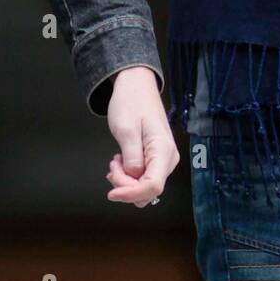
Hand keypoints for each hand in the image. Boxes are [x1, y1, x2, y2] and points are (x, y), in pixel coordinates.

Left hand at [105, 66, 179, 208]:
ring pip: (145, 186)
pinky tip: (121, 161)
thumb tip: (133, 179)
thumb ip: (131, 159)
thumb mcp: (126, 129)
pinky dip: (129, 175)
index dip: (131, 195)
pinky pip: (144, 177)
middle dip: (126, 186)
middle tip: (112, 166)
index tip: (111, 192)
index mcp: (163, 150)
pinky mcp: (157, 158)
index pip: (153, 187)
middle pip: (149, 189)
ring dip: (126, 181)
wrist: (136, 86)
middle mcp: (168, 158)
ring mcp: (164, 159)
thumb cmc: (131, 102)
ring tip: (115, 161)